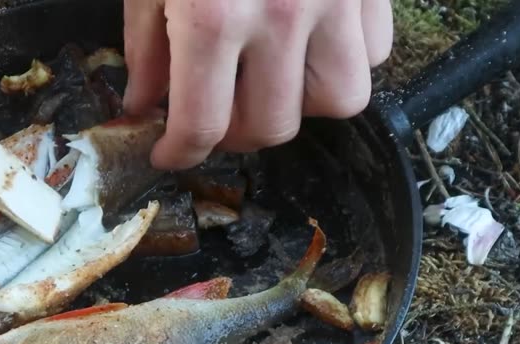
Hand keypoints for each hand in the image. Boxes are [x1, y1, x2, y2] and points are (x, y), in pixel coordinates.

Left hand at [122, 0, 392, 170]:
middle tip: (215, 109)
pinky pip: (374, 52)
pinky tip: (314, 39)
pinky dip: (348, 58)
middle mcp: (282, 15)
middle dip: (236, 132)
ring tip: (273, 78)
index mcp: (214, 15)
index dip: (178, 152)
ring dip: (303, 103)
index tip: (168, 153)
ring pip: (339, 101)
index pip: (202, 125)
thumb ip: (146, 43)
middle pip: (271, 127)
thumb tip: (145, 105)